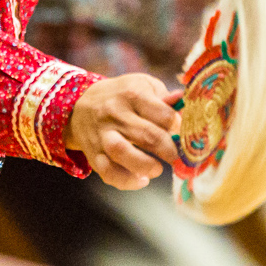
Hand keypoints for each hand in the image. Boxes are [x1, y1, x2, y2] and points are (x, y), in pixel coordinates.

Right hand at [63, 74, 178, 189]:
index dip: (179, 128)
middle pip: (147, 135)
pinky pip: (108, 172)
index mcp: (132, 94)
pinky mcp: (94, 154)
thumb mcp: (143, 85)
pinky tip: (141, 180)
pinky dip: (127, 181)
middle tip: (176, 157)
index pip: (163, 114)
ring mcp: (103, 135)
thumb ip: (165, 98)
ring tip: (157, 169)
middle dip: (168, 151)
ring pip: (122, 152)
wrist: (81, 104)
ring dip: (146, 166)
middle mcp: (116, 114)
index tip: (182, 134)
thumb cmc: (122, 96)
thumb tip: (184, 104)